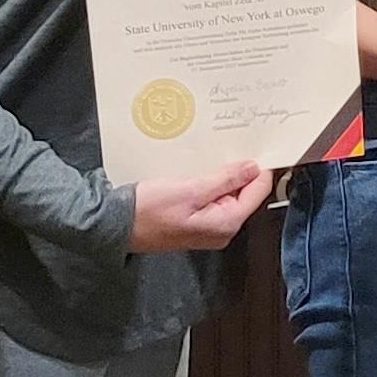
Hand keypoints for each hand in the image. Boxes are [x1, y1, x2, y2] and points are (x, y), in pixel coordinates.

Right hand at [127, 160, 268, 251]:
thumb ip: (225, 179)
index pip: (258, 191)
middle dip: (240, 171)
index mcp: (227, 223)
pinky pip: (213, 199)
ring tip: (214, 157)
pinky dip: (211, 184)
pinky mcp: (196, 222)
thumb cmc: (149, 211)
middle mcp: (223, 229)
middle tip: (232, 146)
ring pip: (229, 195)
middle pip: (245, 194)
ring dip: (224, 176)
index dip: (259, 168)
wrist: (117, 226)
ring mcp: (209, 227)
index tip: (257, 147)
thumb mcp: (190, 189)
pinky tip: (201, 171)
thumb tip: (252, 169)